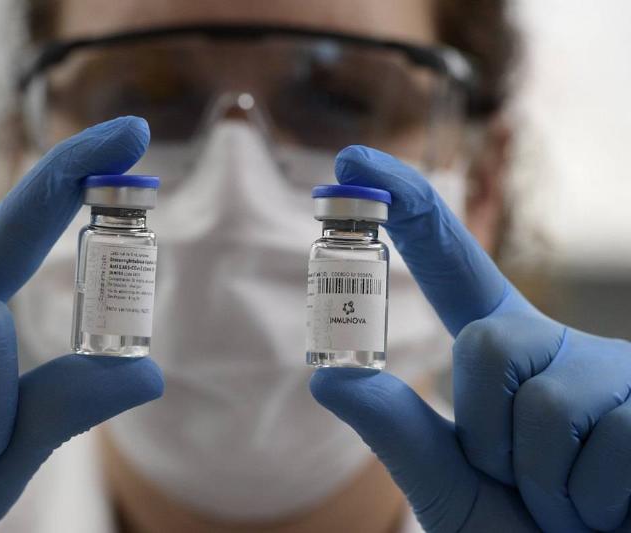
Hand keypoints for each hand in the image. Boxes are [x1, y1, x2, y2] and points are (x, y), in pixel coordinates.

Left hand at [310, 146, 630, 531]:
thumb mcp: (454, 492)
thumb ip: (401, 435)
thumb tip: (327, 376)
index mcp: (507, 359)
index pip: (452, 269)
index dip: (408, 209)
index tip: (355, 159)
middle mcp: (560, 350)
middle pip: (484, 342)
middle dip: (489, 434)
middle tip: (524, 489)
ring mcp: (616, 374)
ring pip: (542, 402)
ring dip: (545, 485)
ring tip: (579, 510)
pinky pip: (608, 443)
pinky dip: (594, 502)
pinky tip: (618, 508)